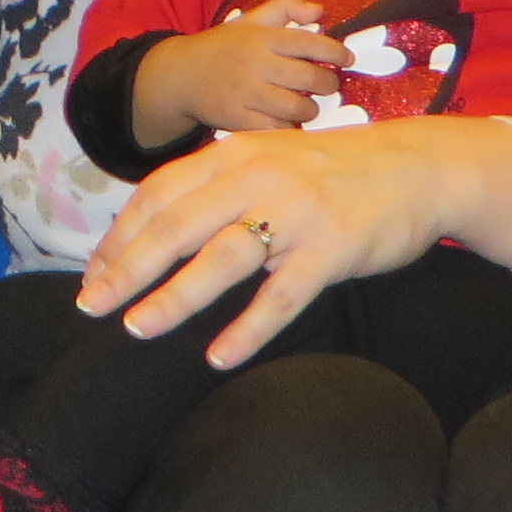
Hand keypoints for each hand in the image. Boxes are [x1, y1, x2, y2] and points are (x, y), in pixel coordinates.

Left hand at [83, 118, 507, 366]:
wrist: (421, 167)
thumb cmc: (335, 172)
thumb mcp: (269, 161)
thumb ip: (220, 187)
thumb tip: (159, 230)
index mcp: (233, 155)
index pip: (157, 195)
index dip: (120, 237)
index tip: (94, 273)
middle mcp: (257, 178)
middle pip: (175, 227)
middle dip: (126, 269)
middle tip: (91, 306)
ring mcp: (295, 214)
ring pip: (220, 260)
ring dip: (173, 297)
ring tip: (137, 328)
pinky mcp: (331, 249)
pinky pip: (280, 297)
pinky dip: (247, 330)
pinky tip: (218, 356)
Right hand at [138, 6, 345, 140]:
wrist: (182, 76)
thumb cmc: (225, 46)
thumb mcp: (251, 20)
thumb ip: (286, 8)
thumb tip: (320, 12)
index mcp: (262, 38)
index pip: (310, 43)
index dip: (336, 52)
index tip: (346, 58)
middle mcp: (255, 64)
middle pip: (310, 78)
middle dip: (327, 83)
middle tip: (327, 84)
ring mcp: (246, 94)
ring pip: (297, 108)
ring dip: (310, 109)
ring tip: (306, 104)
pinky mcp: (237, 119)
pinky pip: (277, 129)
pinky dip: (288, 127)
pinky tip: (286, 120)